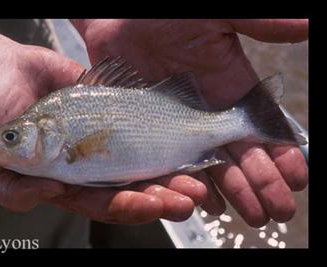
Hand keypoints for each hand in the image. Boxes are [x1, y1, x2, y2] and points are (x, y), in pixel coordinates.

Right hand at [0, 19, 205, 223]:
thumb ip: (11, 189)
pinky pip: (143, 127)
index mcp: (66, 183)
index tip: (154, 204)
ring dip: (172, 173)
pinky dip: (163, 137)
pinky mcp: (115, 114)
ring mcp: (105, 140)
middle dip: (163, 196)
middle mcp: (91, 166)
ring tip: (198, 179)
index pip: (104, 202)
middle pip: (133, 188)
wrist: (1, 72)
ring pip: (145, 162)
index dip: (129, 206)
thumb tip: (52, 194)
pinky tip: (185, 143)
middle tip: (190, 197)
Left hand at [71, 19, 308, 226]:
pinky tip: (206, 202)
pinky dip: (191, 184)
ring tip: (248, 215)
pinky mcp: (150, 131)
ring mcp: (178, 125)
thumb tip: (307, 26)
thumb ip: (259, 24)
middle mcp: (207, 111)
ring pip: (211, 165)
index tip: (298, 176)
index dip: (281, 151)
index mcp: (229, 87)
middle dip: (261, 183)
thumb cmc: (163, 14)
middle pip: (241, 154)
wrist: (117, 19)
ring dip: (232, 191)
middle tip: (277, 210)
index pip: (262, 125)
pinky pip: (173, 164)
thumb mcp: (216, 16)